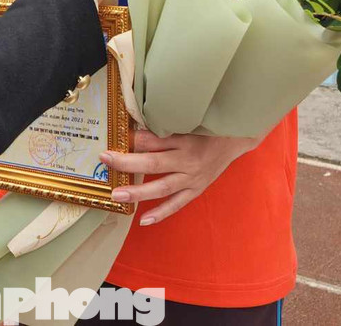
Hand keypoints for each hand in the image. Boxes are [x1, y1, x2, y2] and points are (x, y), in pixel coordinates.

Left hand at [101, 129, 257, 225]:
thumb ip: (163, 128)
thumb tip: (134, 132)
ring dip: (138, 192)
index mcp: (185, 139)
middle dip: (127, 163)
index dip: (133, 139)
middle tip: (105, 160)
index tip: (114, 138)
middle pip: (153, 163)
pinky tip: (143, 220)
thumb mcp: (187, 121)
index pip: (154, 139)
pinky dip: (161, 213)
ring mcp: (193, 178)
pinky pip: (177, 204)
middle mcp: (188, 160)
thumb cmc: (206, 127)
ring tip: (117, 195)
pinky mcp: (196, 190)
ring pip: (162, 187)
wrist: (235, 139)